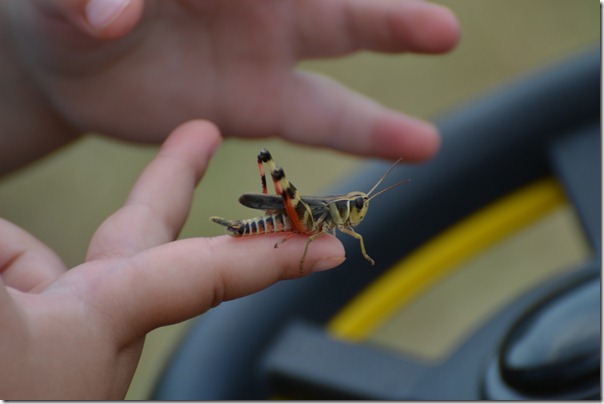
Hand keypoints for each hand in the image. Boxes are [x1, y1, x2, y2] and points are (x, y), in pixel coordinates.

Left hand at [0, 0, 458, 172]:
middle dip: (381, 9)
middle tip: (440, 25)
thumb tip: (112, 14)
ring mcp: (265, 52)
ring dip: (391, 58)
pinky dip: (368, 129)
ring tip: (439, 68)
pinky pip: (322, 118)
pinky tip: (417, 142)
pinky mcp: (261, 107)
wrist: (68, 63)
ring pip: (341, 51)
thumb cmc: (60, 7)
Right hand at [0, 120, 344, 398]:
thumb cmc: (5, 380)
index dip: (272, 257)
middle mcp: (89, 324)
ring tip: (6, 308)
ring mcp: (54, 329)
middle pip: (143, 235)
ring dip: (5, 259)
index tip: (329, 250)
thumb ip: (7, 261)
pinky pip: (9, 274)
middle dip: (170, 180)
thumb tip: (8, 245)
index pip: (210, 275)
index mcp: (103, 322)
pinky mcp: (24, 332)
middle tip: (198, 134)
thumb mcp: (7, 329)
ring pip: (32, 260)